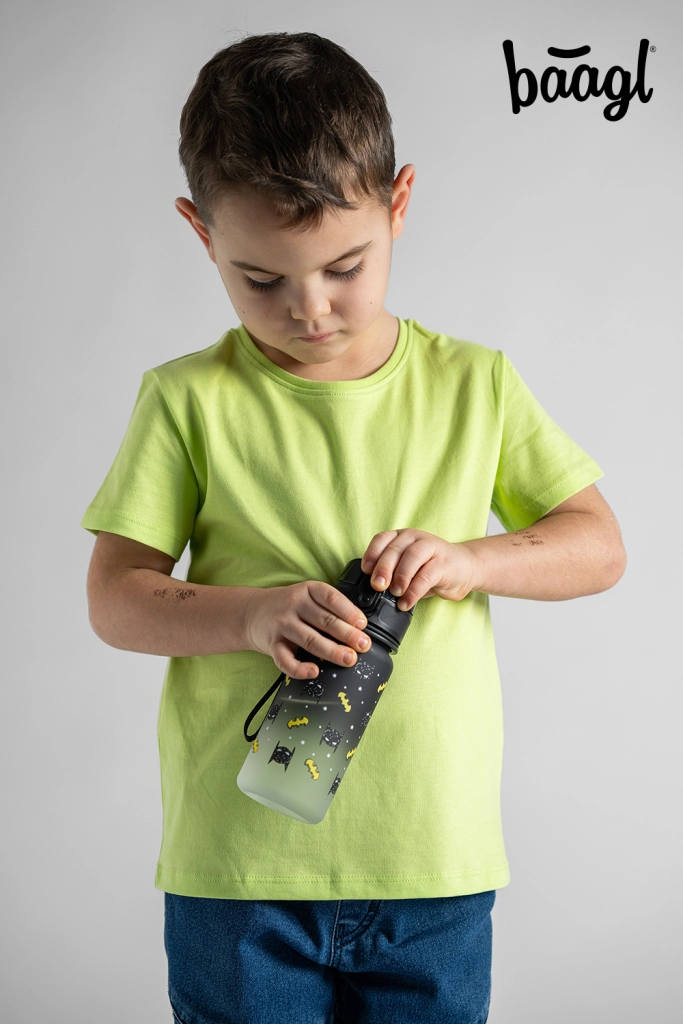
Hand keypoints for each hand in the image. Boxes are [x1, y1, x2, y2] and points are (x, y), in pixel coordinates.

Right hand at [243, 581, 371, 678]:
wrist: (251, 612)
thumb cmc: (288, 606)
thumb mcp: (307, 596)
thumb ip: (328, 607)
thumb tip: (359, 627)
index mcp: (307, 590)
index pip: (331, 598)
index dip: (349, 611)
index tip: (363, 624)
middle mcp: (294, 605)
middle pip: (325, 620)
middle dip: (347, 634)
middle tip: (364, 645)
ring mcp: (282, 625)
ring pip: (310, 640)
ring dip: (332, 651)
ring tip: (349, 659)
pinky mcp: (272, 644)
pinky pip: (286, 659)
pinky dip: (300, 668)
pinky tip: (314, 671)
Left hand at [361, 529, 476, 610]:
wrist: (466, 567)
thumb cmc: (432, 568)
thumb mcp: (408, 568)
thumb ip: (392, 575)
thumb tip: (373, 590)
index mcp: (403, 537)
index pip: (382, 539)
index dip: (371, 554)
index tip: (365, 571)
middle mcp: (416, 538)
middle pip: (395, 549)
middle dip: (383, 568)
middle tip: (377, 585)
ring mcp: (432, 548)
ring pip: (412, 557)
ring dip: (400, 577)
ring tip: (395, 593)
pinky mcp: (445, 563)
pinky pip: (426, 576)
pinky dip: (414, 591)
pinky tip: (407, 603)